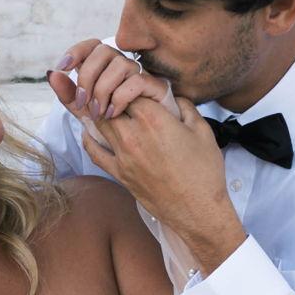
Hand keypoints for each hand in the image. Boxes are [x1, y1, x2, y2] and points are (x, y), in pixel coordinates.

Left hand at [46, 36, 168, 122]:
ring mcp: (140, 74)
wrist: (146, 143)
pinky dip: (120, 97)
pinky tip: (113, 114)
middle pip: (103, 51)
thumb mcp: (88, 111)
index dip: (77, 51)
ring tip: (99, 113)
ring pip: (120, 64)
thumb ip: (70, 95)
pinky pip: (137, 81)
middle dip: (87, 76)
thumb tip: (51, 74)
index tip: (63, 67)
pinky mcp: (156, 87)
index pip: (92, 45)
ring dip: (103, 89)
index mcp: (106, 67)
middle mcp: (123, 66)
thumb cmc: (117, 124)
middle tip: (83, 103)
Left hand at [82, 93, 248, 274]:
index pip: (130, 87)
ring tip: (104, 106)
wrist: (198, 210)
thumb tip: (172, 97)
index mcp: (154, 119)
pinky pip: (94, 151)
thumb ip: (184, 106)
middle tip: (117, 94)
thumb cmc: (204, 172)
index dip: (132, 84)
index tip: (139, 88)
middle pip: (109, 101)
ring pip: (98, 123)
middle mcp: (133, 135)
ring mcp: (122, 156)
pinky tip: (91, 131)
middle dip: (112, 95)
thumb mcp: (202, 129)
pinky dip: (89, 138)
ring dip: (100, 112)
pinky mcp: (118, 174)